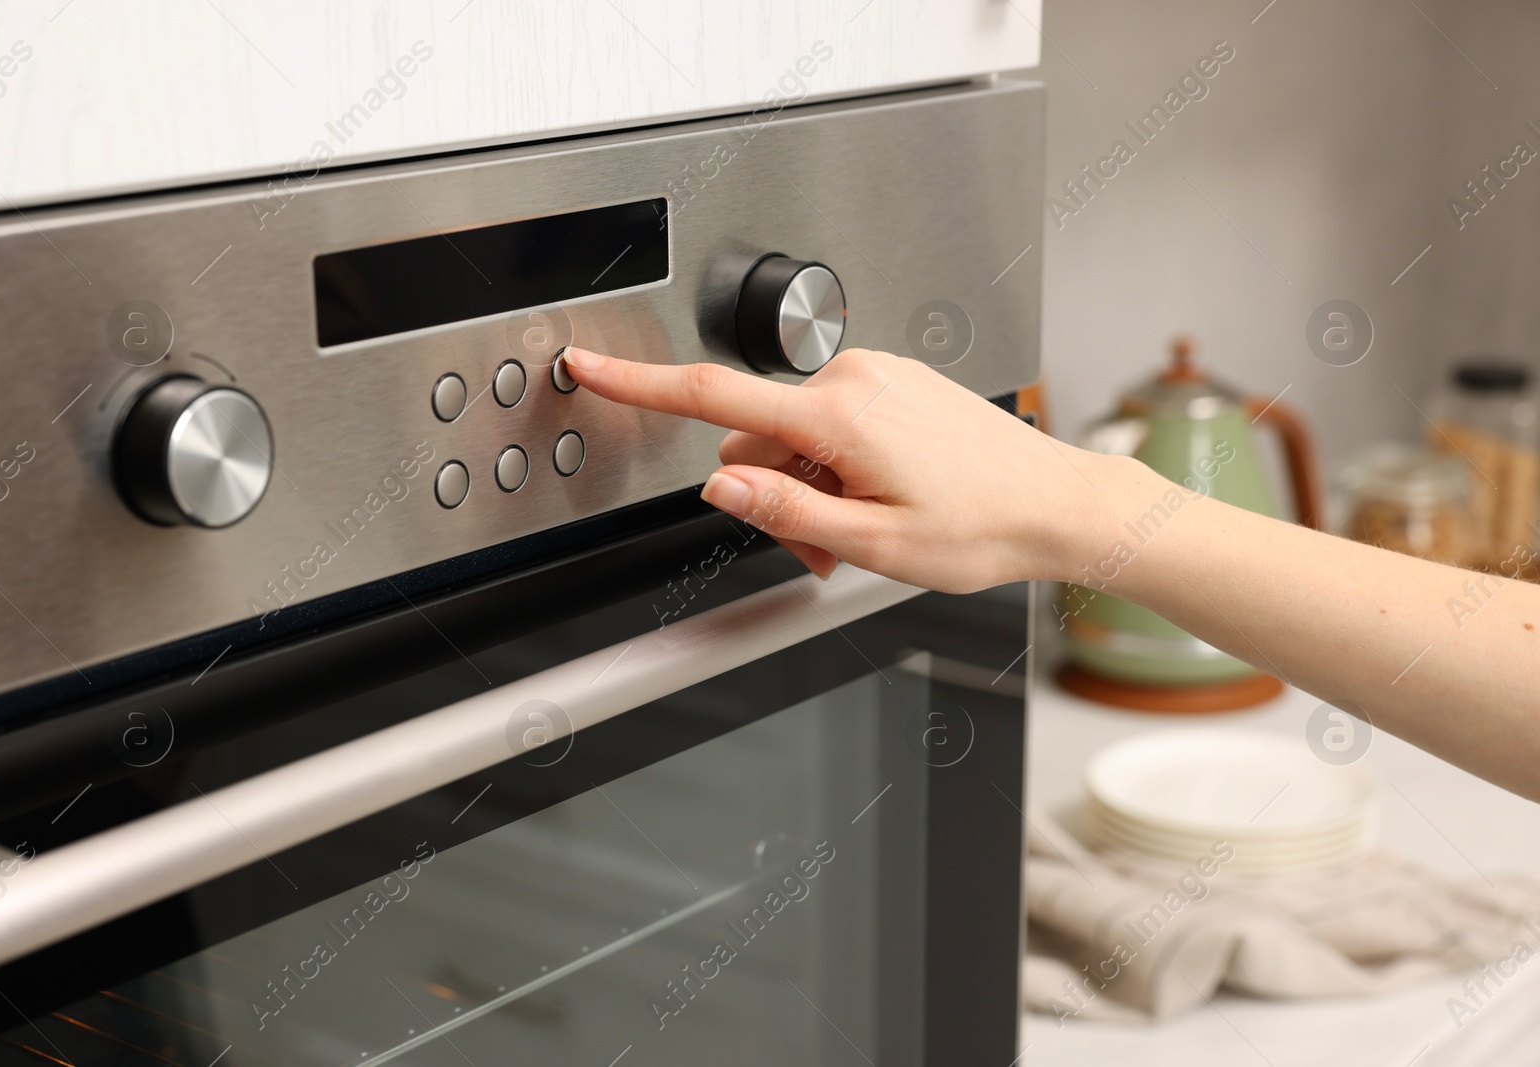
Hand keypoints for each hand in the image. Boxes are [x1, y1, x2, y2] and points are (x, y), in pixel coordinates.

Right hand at [561, 346, 1126, 592]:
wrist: (1057, 504)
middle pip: (756, 436)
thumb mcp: (873, 543)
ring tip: (861, 531)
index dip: (639, 383)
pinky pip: (832, 422)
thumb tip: (720, 482)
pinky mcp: (893, 383)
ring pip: (794, 434)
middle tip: (822, 548)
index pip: (712, 395)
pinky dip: (836, 464)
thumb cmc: (984, 528)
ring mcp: (877, 376)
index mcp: (839, 416)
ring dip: (807, 486)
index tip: (590, 363)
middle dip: (772, 493)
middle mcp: (854, 379)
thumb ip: (784, 509)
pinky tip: (879, 498)